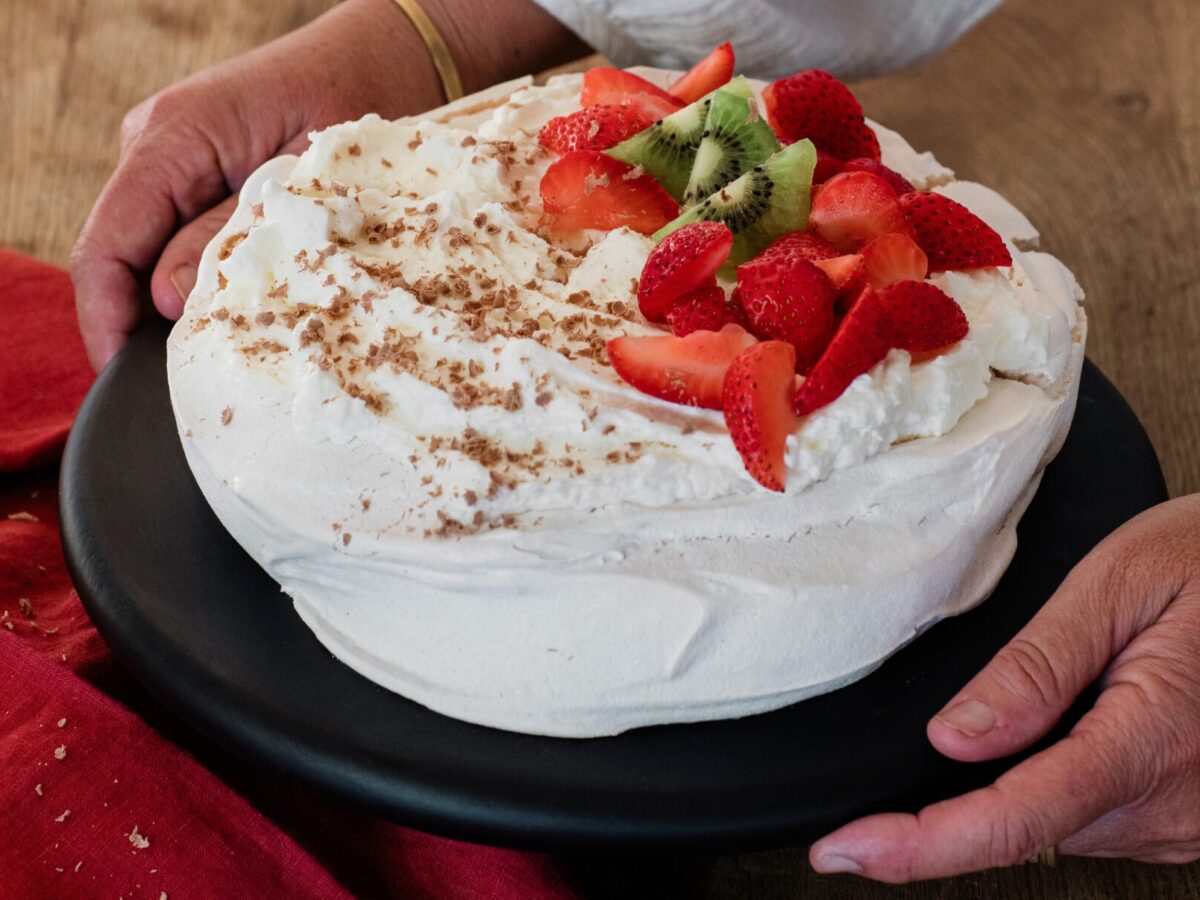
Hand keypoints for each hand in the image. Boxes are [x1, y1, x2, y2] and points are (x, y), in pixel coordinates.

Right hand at [69, 0, 585, 370]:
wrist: (396, 55)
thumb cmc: (365, 100)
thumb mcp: (308, 181)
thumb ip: (231, 236)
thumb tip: (165, 303)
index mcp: (174, 136)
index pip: (106, 243)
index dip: (105, 318)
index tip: (127, 378)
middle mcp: (160, 144)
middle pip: (121, 255)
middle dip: (141, 323)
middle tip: (185, 384)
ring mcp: (179, 160)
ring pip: (153, 252)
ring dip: (176, 305)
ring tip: (218, 356)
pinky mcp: (205, 175)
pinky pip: (184, 237)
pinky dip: (203, 281)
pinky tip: (237, 312)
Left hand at [810, 494, 1199, 880]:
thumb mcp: (1122, 583)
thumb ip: (1038, 666)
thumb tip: (955, 736)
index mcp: (1155, 738)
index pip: (1015, 817)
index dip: (919, 844)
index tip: (847, 851)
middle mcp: (1177, 801)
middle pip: (1026, 824)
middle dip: (966, 788)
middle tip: (972, 708)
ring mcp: (1189, 820)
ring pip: (1056, 822)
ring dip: (1024, 775)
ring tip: (1071, 684)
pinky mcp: (1188, 819)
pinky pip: (1093, 813)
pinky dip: (1062, 775)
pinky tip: (1084, 716)